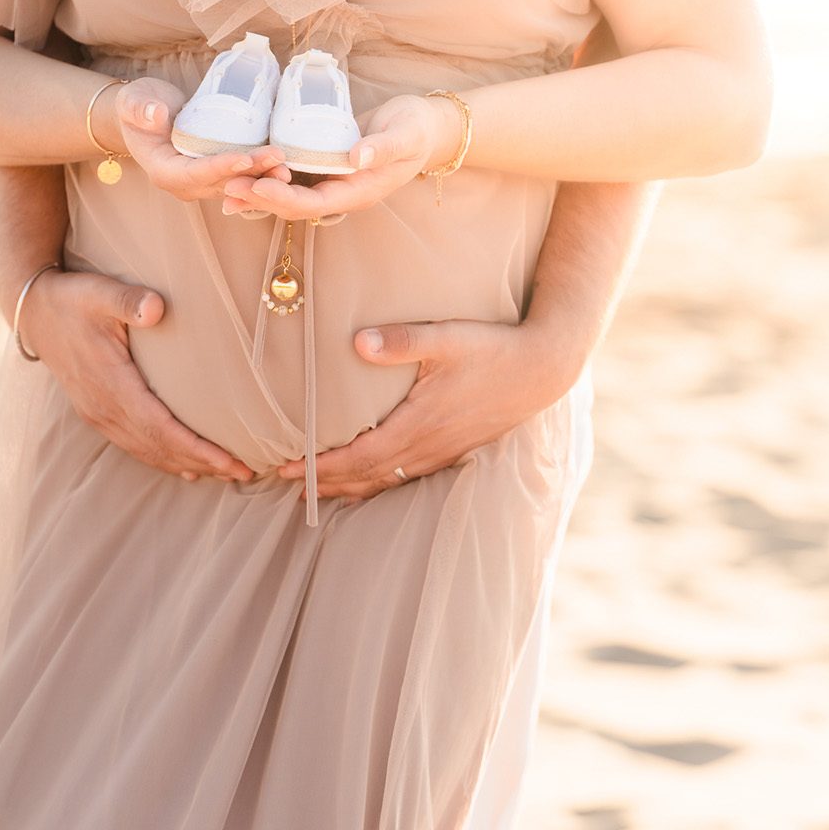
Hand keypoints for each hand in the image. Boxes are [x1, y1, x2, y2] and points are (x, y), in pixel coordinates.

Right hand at [23, 268, 256, 481]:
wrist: (34, 312)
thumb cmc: (72, 299)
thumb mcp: (99, 292)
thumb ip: (128, 300)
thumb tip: (156, 308)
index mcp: (110, 383)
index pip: (159, 427)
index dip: (195, 447)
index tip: (229, 459)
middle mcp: (103, 408)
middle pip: (158, 448)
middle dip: (202, 462)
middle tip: (245, 472)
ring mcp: (98, 414)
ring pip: (147, 451)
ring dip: (186, 464)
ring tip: (225, 473)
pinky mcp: (96, 413)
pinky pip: (135, 445)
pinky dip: (163, 458)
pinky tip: (186, 467)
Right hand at [114, 77, 291, 202]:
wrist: (144, 114)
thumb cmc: (137, 106)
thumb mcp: (132, 102)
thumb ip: (139, 108)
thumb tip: (156, 114)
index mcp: (164, 172)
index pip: (194, 174)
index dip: (220, 168)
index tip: (244, 159)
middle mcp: (185, 184)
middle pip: (222, 183)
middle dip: (251, 174)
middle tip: (278, 160)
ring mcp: (202, 182)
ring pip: (236, 184)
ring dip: (262, 177)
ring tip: (287, 165)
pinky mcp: (216, 174)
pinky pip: (240, 178)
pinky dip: (260, 173)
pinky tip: (282, 164)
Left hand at [220, 92, 462, 220]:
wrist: (422, 126)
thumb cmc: (416, 129)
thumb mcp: (406, 135)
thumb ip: (384, 147)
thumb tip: (355, 158)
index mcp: (358, 192)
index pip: (313, 204)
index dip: (282, 199)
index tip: (254, 187)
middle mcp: (341, 192)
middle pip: (293, 205)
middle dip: (260, 198)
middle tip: (225, 188)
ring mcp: (332, 180)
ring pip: (289, 194)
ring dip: (258, 191)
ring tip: (224, 184)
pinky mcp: (324, 165)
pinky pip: (293, 177)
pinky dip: (268, 175)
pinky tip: (244, 168)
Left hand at [276, 315, 577, 500]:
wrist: (542, 368)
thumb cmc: (492, 348)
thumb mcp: (447, 337)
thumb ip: (402, 340)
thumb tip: (358, 343)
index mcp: (420, 423)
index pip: (360, 457)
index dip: (321, 468)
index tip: (287, 471)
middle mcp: (428, 445)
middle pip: (367, 477)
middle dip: (326, 484)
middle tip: (287, 488)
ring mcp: (442, 451)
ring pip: (388, 480)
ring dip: (351, 488)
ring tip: (319, 492)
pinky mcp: (454, 448)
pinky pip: (407, 475)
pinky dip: (380, 482)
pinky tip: (370, 480)